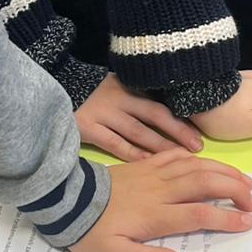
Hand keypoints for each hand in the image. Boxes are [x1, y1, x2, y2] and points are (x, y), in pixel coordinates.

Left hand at [72, 149, 251, 251]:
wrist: (65, 199)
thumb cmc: (89, 230)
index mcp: (155, 214)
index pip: (199, 215)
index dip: (226, 218)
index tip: (246, 223)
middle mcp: (160, 190)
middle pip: (205, 184)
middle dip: (234, 190)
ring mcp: (153, 173)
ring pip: (196, 166)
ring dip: (223, 172)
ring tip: (244, 180)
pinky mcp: (144, 164)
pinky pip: (175, 155)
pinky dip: (197, 157)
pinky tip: (207, 162)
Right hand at [76, 72, 202, 161]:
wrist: (53, 88)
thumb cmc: (90, 92)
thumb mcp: (115, 86)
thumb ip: (136, 99)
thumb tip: (168, 117)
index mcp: (128, 87)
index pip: (159, 104)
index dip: (180, 120)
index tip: (198, 135)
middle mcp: (119, 99)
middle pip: (154, 115)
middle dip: (178, 132)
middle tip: (197, 147)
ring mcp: (103, 114)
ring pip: (138, 132)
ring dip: (160, 146)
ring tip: (180, 159)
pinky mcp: (88, 128)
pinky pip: (116, 144)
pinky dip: (133, 155)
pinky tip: (148, 165)